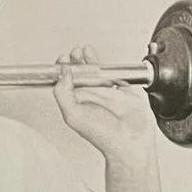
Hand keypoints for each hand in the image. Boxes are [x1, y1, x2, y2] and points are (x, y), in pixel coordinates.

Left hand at [51, 45, 156, 170]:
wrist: (129, 141)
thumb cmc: (103, 135)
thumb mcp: (72, 114)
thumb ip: (63, 93)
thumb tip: (63, 74)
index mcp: (77, 103)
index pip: (66, 82)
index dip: (63, 70)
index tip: (62, 60)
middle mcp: (91, 98)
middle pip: (81, 74)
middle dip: (75, 61)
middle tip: (73, 52)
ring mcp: (108, 94)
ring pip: (97, 72)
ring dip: (90, 59)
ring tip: (83, 49)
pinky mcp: (124, 92)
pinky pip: (117, 75)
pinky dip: (111, 67)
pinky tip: (105, 62)